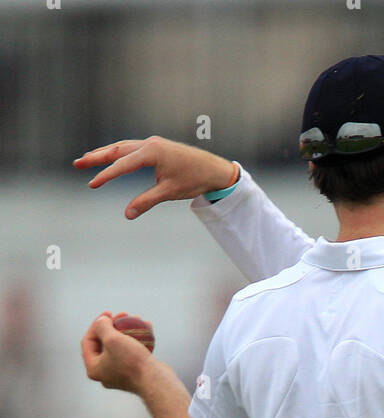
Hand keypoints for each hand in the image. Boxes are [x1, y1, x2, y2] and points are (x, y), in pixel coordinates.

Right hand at [73, 137, 236, 218]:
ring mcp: (152, 143)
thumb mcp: (169, 192)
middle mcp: (149, 143)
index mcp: (152, 152)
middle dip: (97, 157)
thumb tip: (128, 214)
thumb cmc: (193, 180)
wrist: (213, 169)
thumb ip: (146, 201)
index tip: (92, 184)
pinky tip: (110, 159)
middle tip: (78, 164)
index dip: (106, 175)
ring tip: (87, 160)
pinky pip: (131, 149)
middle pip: (117, 149)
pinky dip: (118, 153)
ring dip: (105, 153)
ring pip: (122, 147)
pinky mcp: (155, 146)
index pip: (122, 164)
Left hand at [81, 313, 154, 392]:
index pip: (88, 341)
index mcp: (94, 369)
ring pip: (120, 347)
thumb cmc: (132, 362)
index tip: (109, 313)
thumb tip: (101, 320)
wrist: (156, 382)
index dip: (96, 324)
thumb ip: (101, 326)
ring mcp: (120, 375)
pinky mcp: (135, 374)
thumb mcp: (112, 339)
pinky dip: (138, 340)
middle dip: (114, 326)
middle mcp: (105, 374)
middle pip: (104, 343)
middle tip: (123, 315)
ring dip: (128, 330)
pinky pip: (133, 353)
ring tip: (137, 319)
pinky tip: (147, 327)